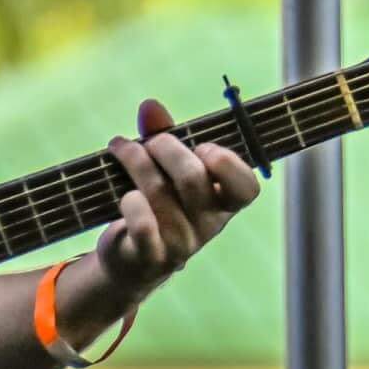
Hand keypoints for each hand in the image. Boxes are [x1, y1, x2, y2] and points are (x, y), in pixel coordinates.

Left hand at [95, 98, 262, 302]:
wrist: (130, 262)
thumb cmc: (156, 207)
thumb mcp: (166, 173)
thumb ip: (164, 138)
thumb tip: (150, 105)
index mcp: (223, 204)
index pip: (246, 188)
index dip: (227, 165)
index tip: (203, 148)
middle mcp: (208, 225)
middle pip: (193, 178)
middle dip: (166, 148)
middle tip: (150, 141)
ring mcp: (181, 243)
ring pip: (159, 193)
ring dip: (135, 161)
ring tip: (121, 147)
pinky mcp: (150, 256)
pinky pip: (143, 225)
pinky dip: (131, 202)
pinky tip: (123, 192)